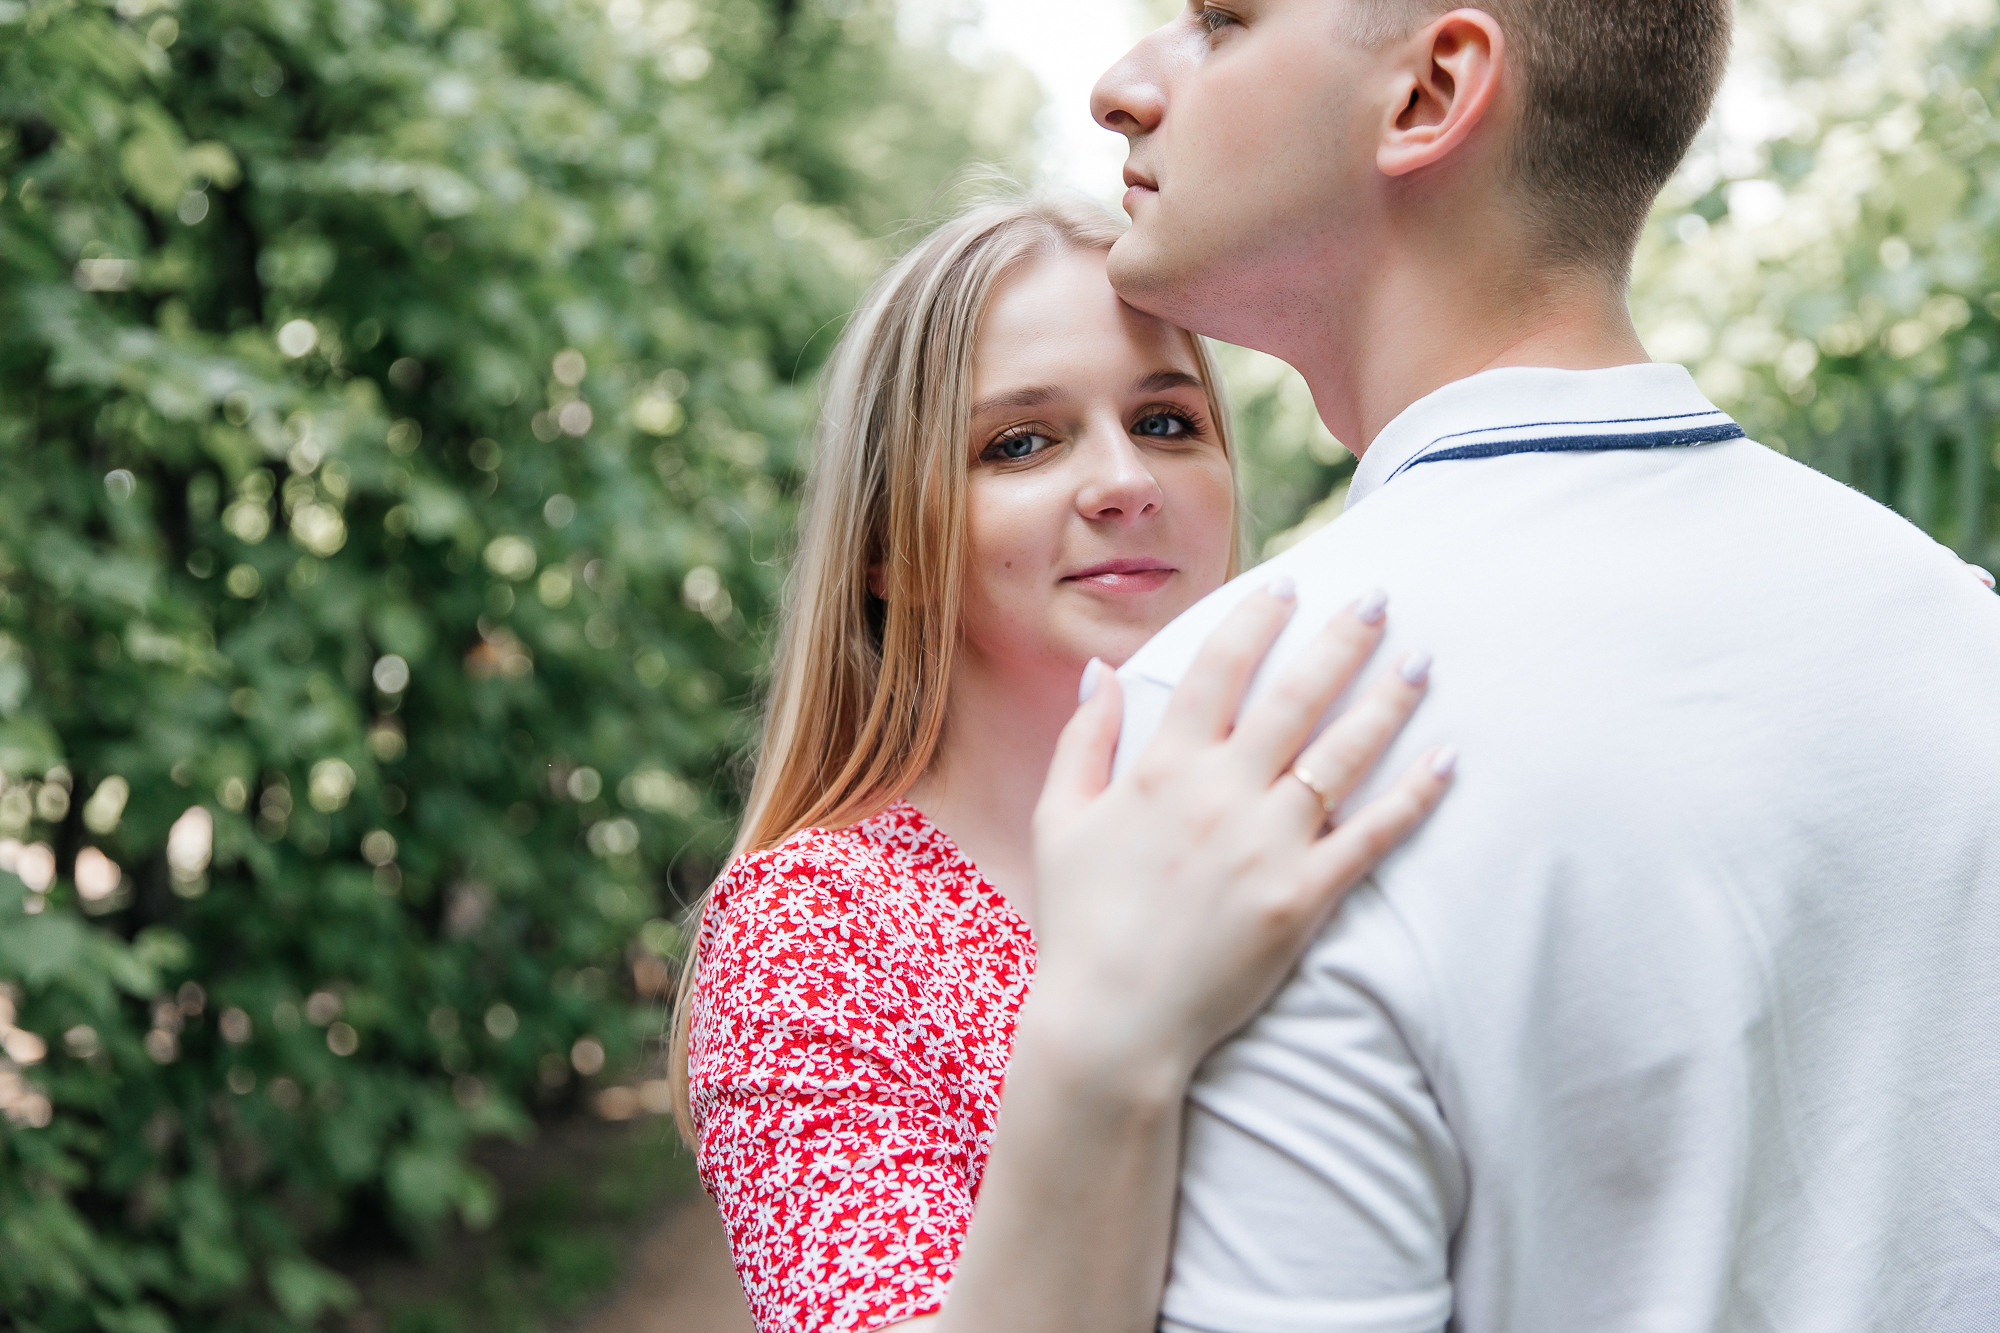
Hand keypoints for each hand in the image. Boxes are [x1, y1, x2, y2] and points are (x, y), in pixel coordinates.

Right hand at [1024, 583, 1452, 1084]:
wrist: (1112, 1024)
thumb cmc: (1081, 922)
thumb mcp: (1059, 820)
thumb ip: (1083, 741)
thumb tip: (1101, 671)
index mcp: (1160, 769)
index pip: (1218, 669)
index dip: (1256, 619)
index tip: (1288, 582)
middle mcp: (1220, 795)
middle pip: (1294, 696)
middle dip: (1340, 639)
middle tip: (1377, 596)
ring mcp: (1266, 846)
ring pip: (1342, 754)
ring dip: (1387, 700)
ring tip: (1422, 660)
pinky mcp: (1303, 898)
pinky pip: (1370, 835)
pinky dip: (1414, 795)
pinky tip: (1447, 758)